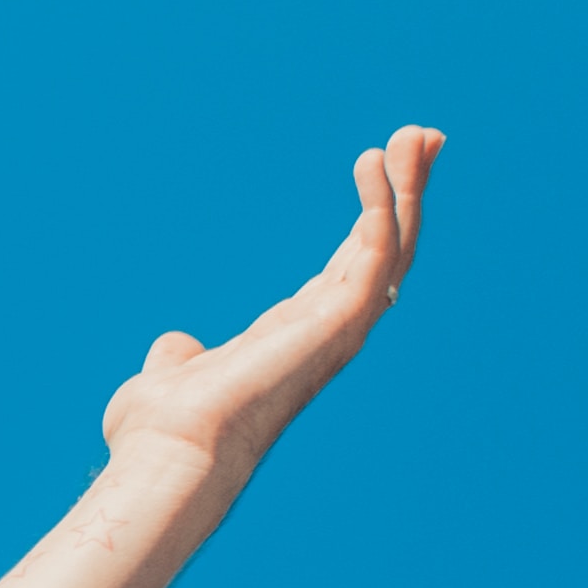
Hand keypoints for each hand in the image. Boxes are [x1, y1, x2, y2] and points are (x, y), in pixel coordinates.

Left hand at [99, 126, 445, 475]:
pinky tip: (373, 164)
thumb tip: (173, 348)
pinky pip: (374, 253)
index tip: (380, 168)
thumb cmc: (165, 430)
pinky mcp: (338, 323)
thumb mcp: (173, 374)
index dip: (372, 218)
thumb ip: (179, 355)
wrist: (168, 454)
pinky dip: (379, 207)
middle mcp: (331, 331)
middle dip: (406, 190)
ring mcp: (340, 328)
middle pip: (387, 247)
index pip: (352, 266)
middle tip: (422, 136)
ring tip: (415, 134)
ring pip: (394, 245)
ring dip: (407, 186)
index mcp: (299, 335)